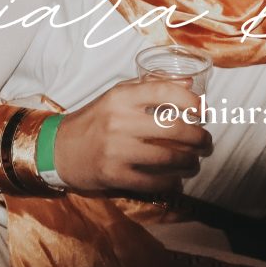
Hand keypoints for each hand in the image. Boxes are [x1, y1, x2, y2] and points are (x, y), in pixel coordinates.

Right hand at [53, 78, 211, 193]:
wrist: (59, 149)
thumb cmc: (93, 120)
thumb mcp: (117, 96)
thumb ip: (151, 87)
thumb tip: (189, 84)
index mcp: (122, 97)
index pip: (165, 92)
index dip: (191, 102)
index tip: (203, 111)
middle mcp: (120, 120)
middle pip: (174, 128)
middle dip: (198, 137)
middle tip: (206, 142)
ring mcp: (117, 149)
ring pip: (167, 157)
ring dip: (189, 162)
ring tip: (195, 162)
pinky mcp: (113, 174)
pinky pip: (152, 181)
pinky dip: (170, 182)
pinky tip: (177, 180)